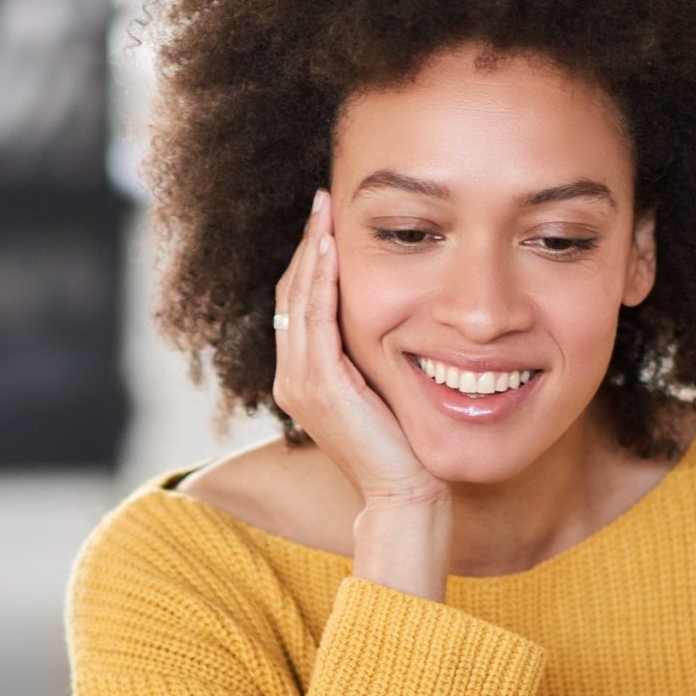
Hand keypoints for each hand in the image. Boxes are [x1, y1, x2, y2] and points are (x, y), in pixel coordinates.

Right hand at [271, 190, 444, 510]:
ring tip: (324, 211)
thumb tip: (394, 319)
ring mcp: (300, 382)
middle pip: (290, 293)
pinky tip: (332, 248)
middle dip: (307, 244)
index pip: (299, 303)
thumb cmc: (404, 449)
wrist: (403, 494)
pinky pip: (314, 319)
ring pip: (297, 299)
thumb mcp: (383, 390)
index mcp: (303, 378)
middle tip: (323, 201)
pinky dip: (320, 281)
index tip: (328, 222)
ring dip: (311, 251)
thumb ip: (371, 357)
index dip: (311, 260)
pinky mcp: (318, 384)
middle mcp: (292, 378)